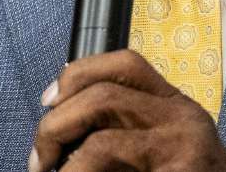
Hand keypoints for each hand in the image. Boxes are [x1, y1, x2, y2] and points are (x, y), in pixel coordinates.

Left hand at [30, 50, 225, 171]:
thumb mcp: (163, 151)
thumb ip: (128, 131)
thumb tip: (61, 130)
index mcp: (178, 107)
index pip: (125, 64)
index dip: (77, 74)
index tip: (48, 102)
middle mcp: (185, 119)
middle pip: (103, 96)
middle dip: (55, 126)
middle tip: (40, 162)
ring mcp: (184, 151)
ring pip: (102, 142)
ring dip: (66, 165)